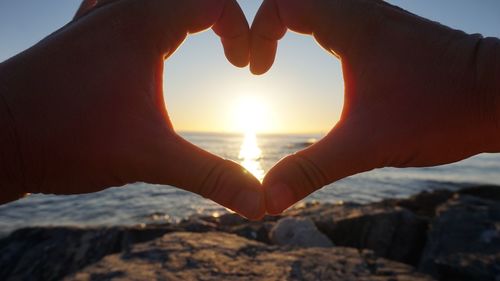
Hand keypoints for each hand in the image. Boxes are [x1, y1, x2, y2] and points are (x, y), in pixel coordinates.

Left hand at [0, 0, 264, 219]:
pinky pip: (118, 2)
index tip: (245, 69)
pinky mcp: (79, 35)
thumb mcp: (150, 159)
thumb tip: (260, 203)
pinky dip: (145, 10)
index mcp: (142, 25)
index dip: (243, 31)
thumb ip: (211, 177)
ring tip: (200, 37)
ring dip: (184, 11)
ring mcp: (94, 18)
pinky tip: (142, 30)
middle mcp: (118, 10)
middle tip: (231, 53)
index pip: (213, 1)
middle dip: (221, 17)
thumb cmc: (64, 139)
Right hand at [250, 0, 499, 213]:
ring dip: (292, 23)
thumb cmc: (441, 112)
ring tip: (279, 57)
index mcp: (351, 26)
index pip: (283, 2)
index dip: (257, 32)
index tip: (257, 71)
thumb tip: (267, 198)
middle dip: (268, 25)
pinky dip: (318, 27)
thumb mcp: (365, 146)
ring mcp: (380, 18)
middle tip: (263, 61)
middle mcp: (364, 11)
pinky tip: (326, 58)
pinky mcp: (392, 31)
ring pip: (320, 3)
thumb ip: (311, 170)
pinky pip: (342, 13)